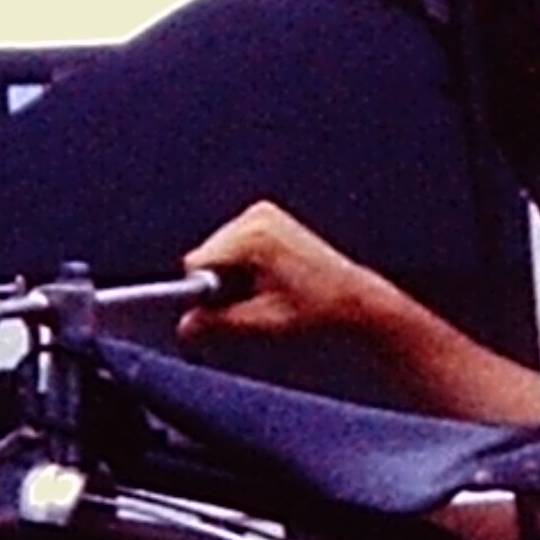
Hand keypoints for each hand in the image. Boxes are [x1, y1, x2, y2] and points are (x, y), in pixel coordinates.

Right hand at [179, 200, 392, 344]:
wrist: (353, 299)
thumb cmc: (317, 310)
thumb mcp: (264, 322)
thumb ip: (220, 322)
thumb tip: (185, 326)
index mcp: (254, 236)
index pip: (197, 262)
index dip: (204, 291)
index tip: (224, 309)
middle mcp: (257, 216)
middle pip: (206, 255)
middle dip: (220, 283)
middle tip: (255, 302)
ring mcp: (262, 213)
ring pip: (217, 252)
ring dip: (231, 276)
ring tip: (268, 290)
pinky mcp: (267, 218)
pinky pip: (233, 246)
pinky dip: (242, 265)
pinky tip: (270, 278)